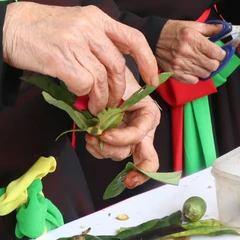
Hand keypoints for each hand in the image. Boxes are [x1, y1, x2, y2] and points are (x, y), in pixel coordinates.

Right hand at [3, 3, 158, 114]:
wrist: (9, 27)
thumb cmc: (41, 28)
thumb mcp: (75, 23)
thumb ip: (95, 41)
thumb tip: (113, 72)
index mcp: (96, 17)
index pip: (134, 38)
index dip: (147, 61)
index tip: (151, 80)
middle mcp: (89, 27)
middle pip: (118, 65)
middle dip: (118, 90)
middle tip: (112, 103)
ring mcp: (74, 41)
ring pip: (102, 78)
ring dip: (101, 99)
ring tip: (94, 105)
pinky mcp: (59, 58)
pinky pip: (83, 84)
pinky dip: (83, 95)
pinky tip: (77, 97)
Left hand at [84, 70, 160, 189]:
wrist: (106, 74)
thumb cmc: (117, 76)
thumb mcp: (121, 84)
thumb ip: (117, 101)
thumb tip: (102, 119)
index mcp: (149, 116)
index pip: (138, 134)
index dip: (122, 138)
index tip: (104, 135)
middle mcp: (141, 130)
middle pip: (138, 155)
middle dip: (126, 161)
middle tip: (117, 164)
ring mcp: (127, 137)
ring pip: (119, 154)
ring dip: (102, 149)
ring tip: (90, 137)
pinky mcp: (113, 141)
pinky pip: (106, 153)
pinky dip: (96, 149)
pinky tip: (90, 140)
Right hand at [156, 20, 226, 84]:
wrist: (152, 37)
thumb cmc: (173, 30)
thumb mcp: (191, 25)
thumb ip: (209, 28)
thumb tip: (224, 29)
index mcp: (193, 39)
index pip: (217, 53)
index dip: (221, 53)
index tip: (219, 52)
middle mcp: (187, 53)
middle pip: (213, 66)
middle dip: (214, 62)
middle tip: (210, 58)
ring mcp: (180, 65)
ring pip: (205, 74)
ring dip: (205, 69)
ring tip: (200, 63)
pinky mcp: (174, 73)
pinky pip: (193, 80)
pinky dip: (195, 76)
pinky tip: (192, 68)